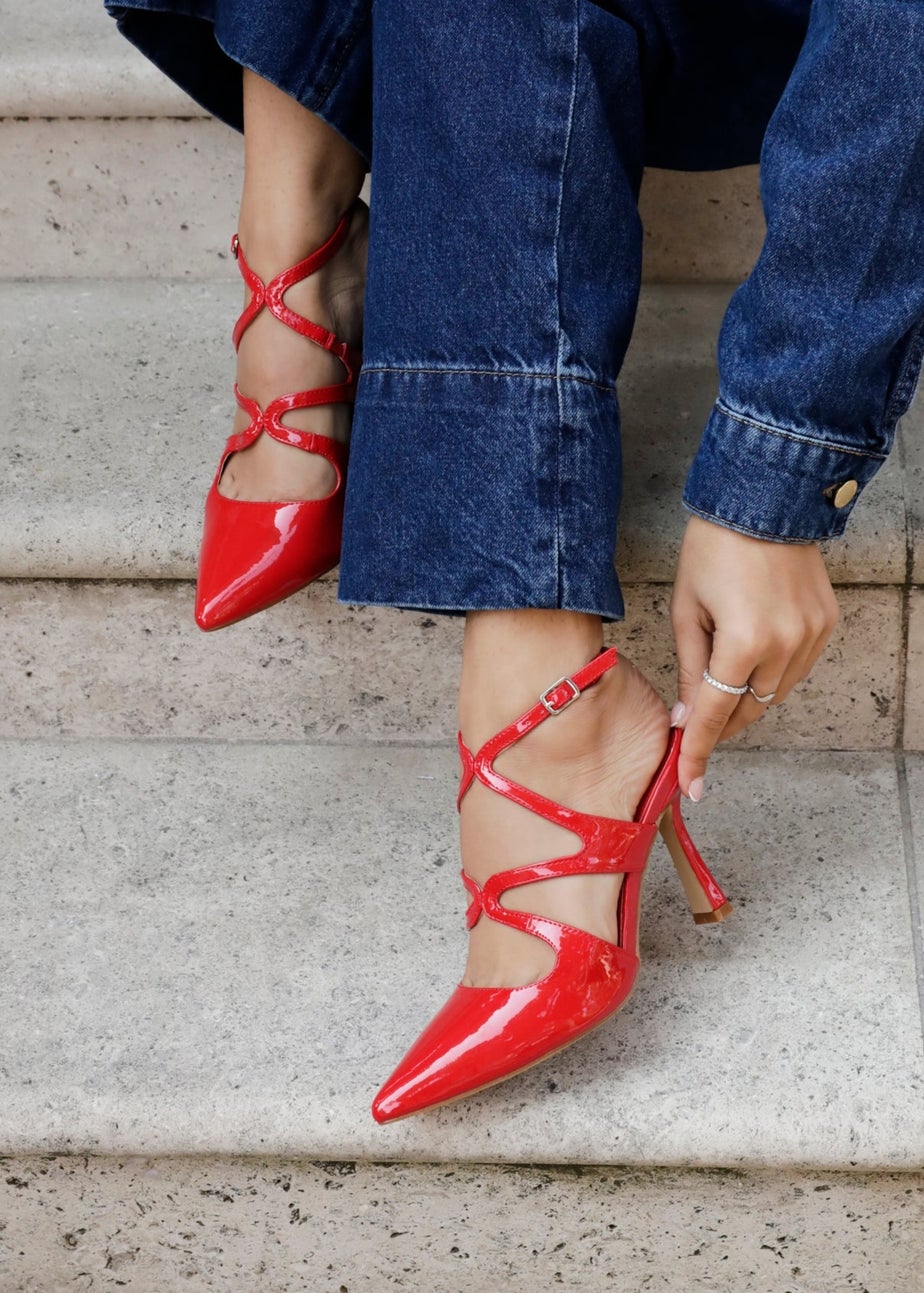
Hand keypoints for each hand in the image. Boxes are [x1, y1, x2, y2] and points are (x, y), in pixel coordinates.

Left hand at [670, 515, 838, 798]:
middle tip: (693, 726)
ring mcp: (813, 636)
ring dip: (745, 698)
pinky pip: (795, 669)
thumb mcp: (686, 611)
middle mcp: (786, 645)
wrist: (764, 500)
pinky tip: (750, 655)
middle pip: (747, 710)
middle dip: (719, 723)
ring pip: (774, 695)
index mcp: (743, 642)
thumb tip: (687, 721)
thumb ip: (690, 671)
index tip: (691, 785)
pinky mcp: (827, 625)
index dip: (699, 752)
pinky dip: (770, 674)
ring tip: (719, 677)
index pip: (715, 714)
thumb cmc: (713, 549)